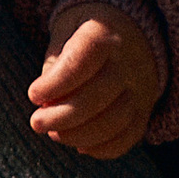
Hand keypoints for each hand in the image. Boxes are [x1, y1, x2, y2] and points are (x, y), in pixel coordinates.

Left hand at [28, 13, 163, 159]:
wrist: (132, 29)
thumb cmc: (87, 31)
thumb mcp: (66, 31)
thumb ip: (55, 63)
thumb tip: (47, 103)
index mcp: (104, 33)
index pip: (81, 62)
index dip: (55, 84)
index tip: (34, 95)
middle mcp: (128, 62)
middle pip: (97, 97)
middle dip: (61, 116)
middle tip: (37, 122)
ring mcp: (140, 88)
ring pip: (114, 121)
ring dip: (79, 135)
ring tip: (54, 134)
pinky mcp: (145, 109)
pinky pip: (129, 136)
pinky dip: (103, 148)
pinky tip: (80, 146)